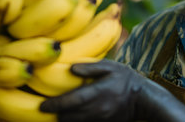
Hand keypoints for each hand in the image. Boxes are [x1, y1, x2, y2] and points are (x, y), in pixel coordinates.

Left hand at [40, 59, 184, 121]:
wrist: (143, 99)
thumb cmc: (126, 79)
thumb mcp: (112, 67)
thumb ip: (91, 68)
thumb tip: (71, 69)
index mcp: (98, 93)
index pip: (70, 101)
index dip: (54, 104)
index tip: (41, 105)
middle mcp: (97, 110)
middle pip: (68, 117)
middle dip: (56, 113)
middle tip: (45, 107)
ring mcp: (100, 120)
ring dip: (63, 119)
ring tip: (56, 111)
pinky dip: (74, 121)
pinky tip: (71, 115)